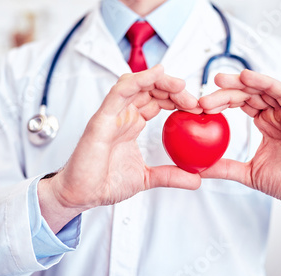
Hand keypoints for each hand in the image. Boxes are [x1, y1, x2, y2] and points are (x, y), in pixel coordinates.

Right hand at [39, 65, 201, 232]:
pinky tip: (157, 74)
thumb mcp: (147, 178)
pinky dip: (138, 80)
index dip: (178, 100)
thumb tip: (197, 180)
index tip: (198, 109)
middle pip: (151, 89)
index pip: (158, 102)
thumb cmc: (105, 182)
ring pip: (137, 85)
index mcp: (132, 124)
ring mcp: (113, 115)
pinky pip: (120, 92)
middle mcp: (123, 115)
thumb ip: (172, 176)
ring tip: (181, 86)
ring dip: (161, 81)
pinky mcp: (102, 118)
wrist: (82, 195)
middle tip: (195, 101)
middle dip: (175, 90)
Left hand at [199, 70, 280, 230]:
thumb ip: (225, 168)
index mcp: (266, 122)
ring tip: (218, 80)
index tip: (198, 107)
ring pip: (263, 88)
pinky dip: (266, 83)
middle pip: (248, 93)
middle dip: (224, 91)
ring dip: (240, 82)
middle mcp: (277, 114)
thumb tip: (196, 169)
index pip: (240, 103)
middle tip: (201, 97)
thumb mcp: (249, 173)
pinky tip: (247, 77)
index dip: (220, 101)